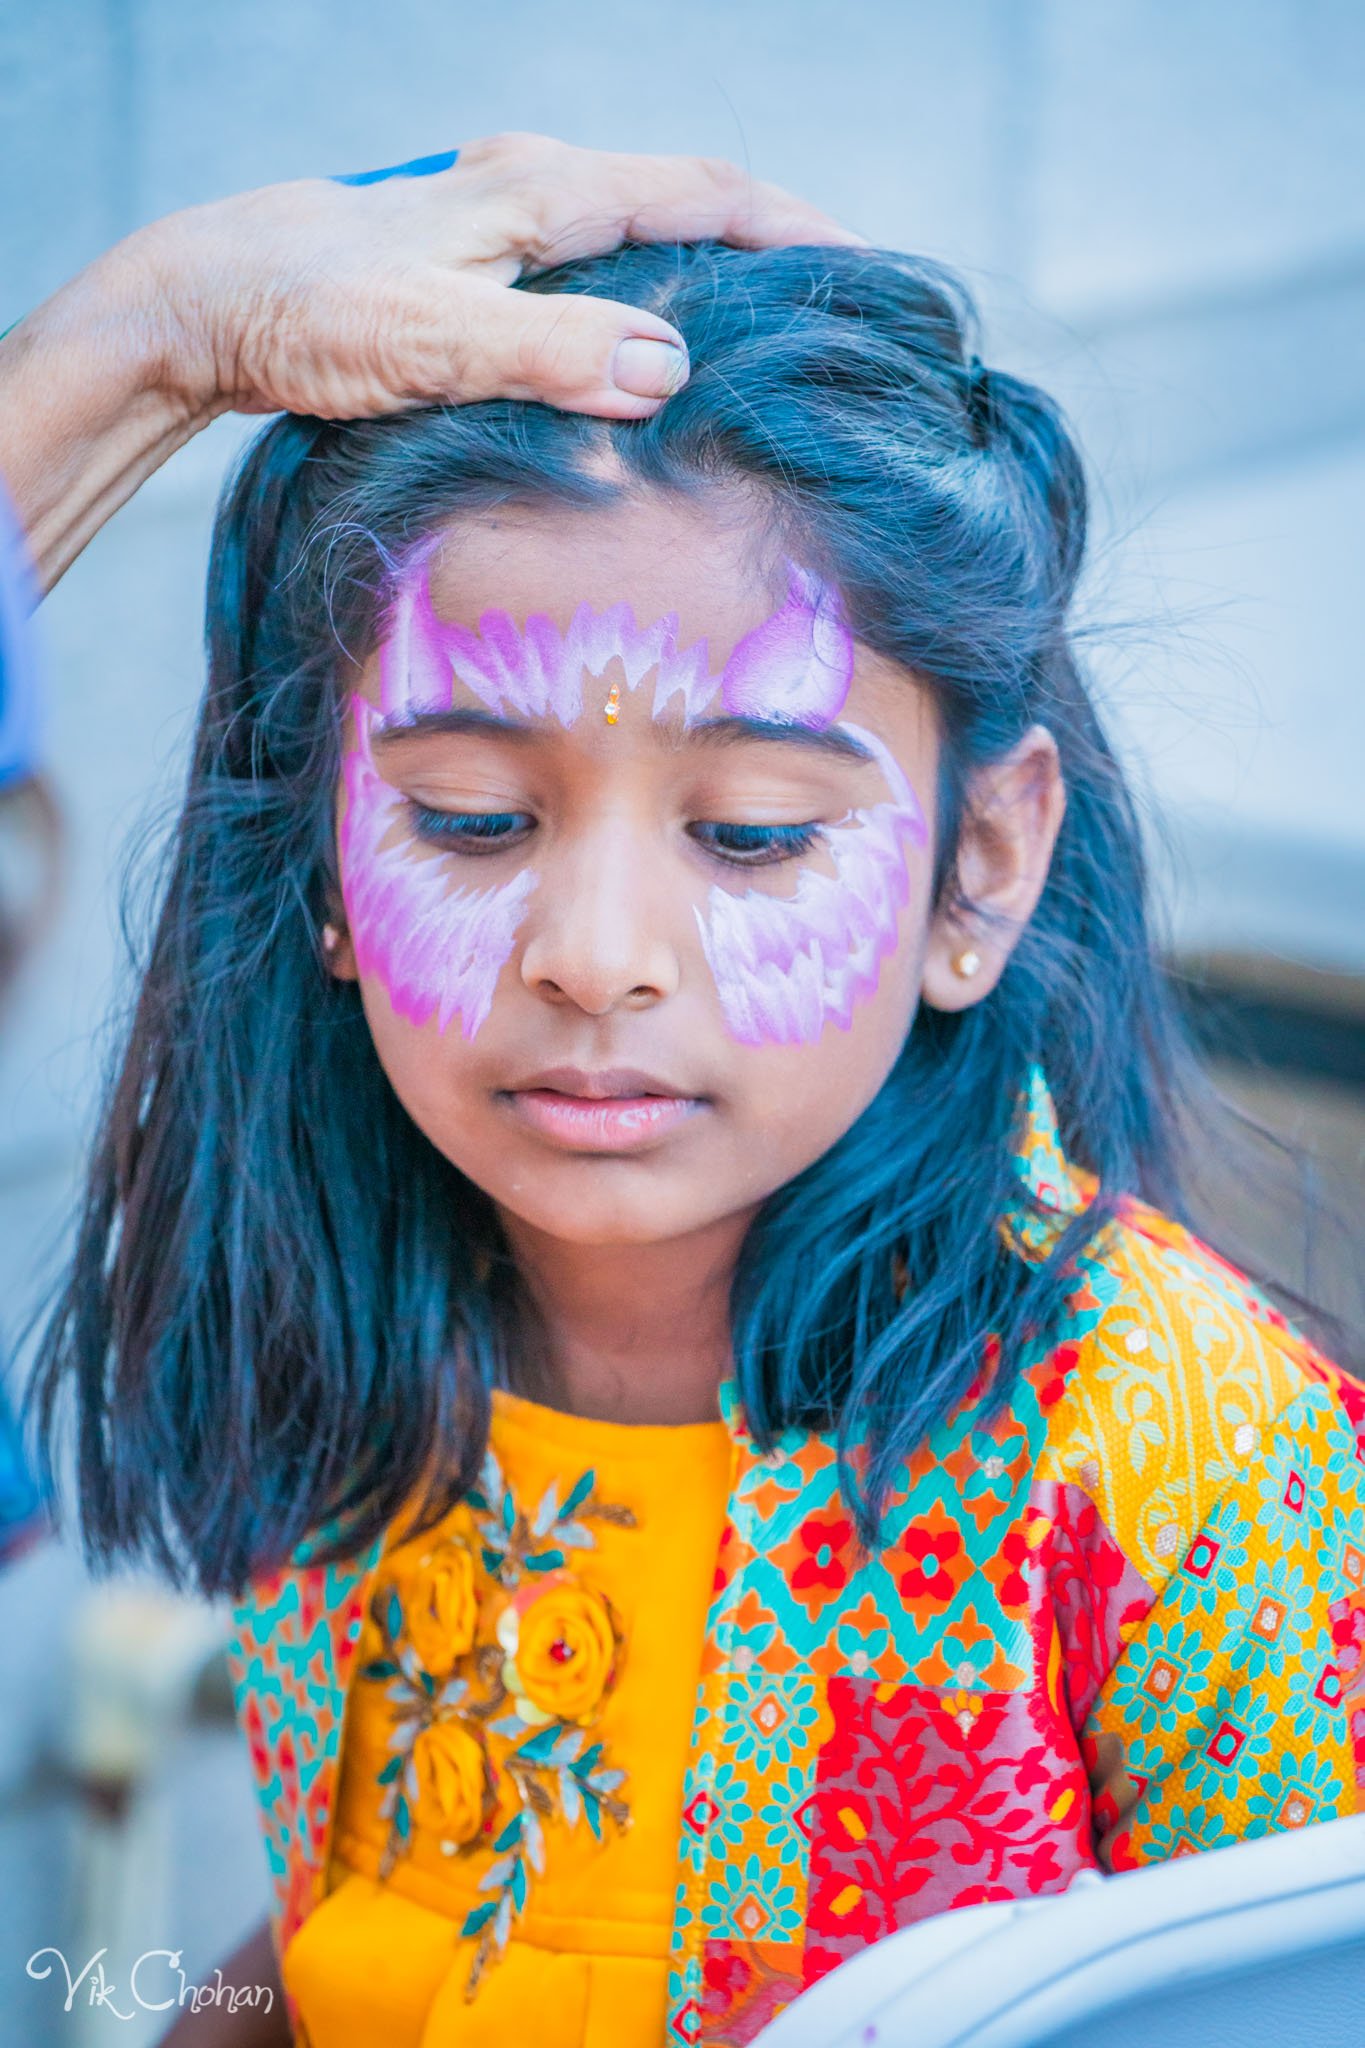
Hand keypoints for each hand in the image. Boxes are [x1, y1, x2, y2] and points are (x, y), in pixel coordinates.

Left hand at [0, 131, 858, 589]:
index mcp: (542, 190)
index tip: (865, 269)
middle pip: (683, 202)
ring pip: (637, 238)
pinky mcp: (476, 264)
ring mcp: (502, 223)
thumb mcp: (434, 340)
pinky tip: (644, 363)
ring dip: (704, 279)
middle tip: (831, 315)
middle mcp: (531, 189)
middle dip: (767, 246)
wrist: (201, 302)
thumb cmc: (306, 313)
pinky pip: (593, 274)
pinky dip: (642, 305)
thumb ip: (553, 351)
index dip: (793, 226)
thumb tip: (670, 365)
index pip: (703, 191)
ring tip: (761, 344)